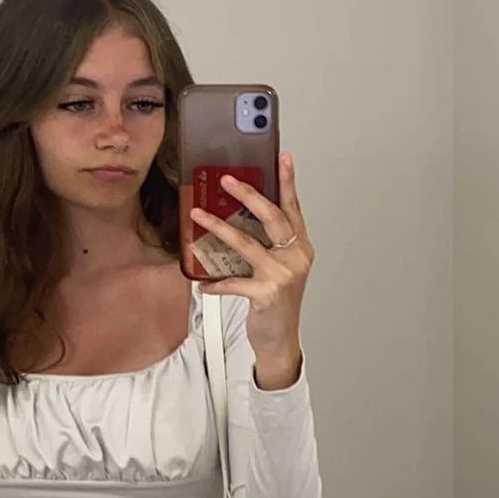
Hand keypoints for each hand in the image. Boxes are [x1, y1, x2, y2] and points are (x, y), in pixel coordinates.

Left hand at [191, 152, 313, 385]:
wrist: (281, 340)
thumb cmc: (276, 304)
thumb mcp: (278, 270)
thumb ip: (266, 247)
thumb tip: (235, 222)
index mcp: (299, 247)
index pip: (293, 208)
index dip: (287, 182)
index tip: (283, 156)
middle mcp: (295, 257)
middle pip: (272, 217)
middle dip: (248, 194)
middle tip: (226, 180)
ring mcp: (283, 275)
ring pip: (247, 244)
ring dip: (219, 228)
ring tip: (198, 216)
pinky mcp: (267, 294)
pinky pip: (233, 282)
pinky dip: (215, 283)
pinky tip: (202, 284)